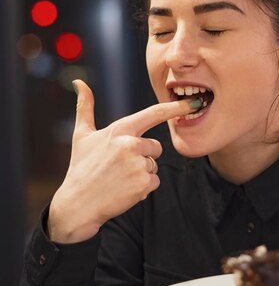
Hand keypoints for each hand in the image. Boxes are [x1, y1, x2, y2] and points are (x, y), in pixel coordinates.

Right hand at [48, 79, 195, 242]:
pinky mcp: (143, 184)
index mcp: (119, 130)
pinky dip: (143, 187)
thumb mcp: (81, 135)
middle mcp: (130, 144)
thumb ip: (85, 106)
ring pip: (154, 165)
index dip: (175, 107)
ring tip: (119, 178)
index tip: (194, 103)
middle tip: (119, 166)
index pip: (153, 114)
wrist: (78, 203)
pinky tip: (124, 189)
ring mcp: (137, 164)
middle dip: (143, 156)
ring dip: (141, 172)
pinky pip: (154, 181)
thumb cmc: (81, 167)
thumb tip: (78, 82)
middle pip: (156, 147)